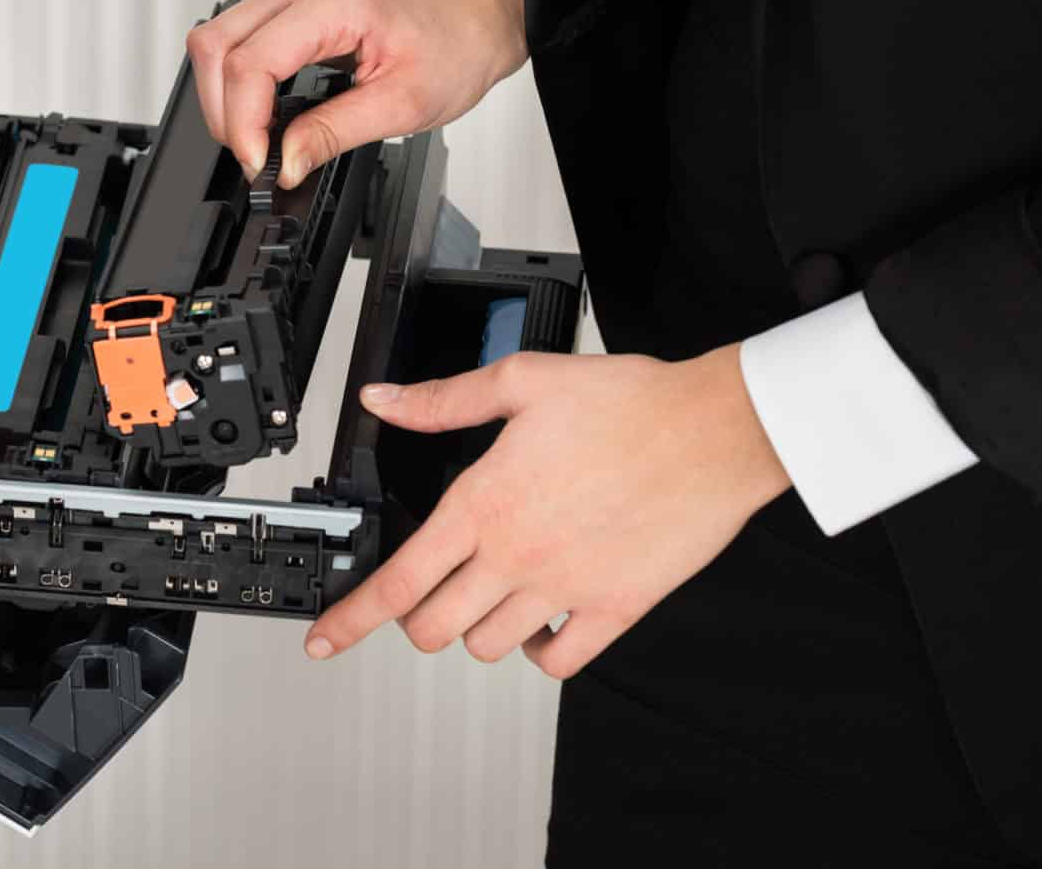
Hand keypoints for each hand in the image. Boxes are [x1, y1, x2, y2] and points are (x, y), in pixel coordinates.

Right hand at [186, 0, 530, 187]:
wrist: (476, 14)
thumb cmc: (456, 44)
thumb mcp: (404, 105)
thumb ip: (334, 133)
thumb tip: (285, 163)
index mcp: (335, 3)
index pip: (251, 62)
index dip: (243, 121)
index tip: (260, 162)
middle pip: (215, 45)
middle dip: (222, 111)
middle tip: (255, 155)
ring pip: (216, 39)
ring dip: (222, 96)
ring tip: (256, 137)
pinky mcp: (292, 5)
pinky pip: (238, 38)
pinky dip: (237, 81)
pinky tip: (260, 111)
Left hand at [304, 346, 789, 677]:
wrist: (716, 429)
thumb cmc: (630, 402)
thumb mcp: (520, 381)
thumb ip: (442, 399)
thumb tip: (384, 400)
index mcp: (484, 503)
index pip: (398, 580)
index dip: (350, 619)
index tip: (325, 639)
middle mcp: (517, 556)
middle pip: (432, 627)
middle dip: (414, 619)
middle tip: (423, 599)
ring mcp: (566, 589)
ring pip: (487, 648)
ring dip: (473, 632)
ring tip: (484, 600)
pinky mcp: (616, 608)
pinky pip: (559, 660)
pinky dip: (539, 653)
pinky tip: (539, 625)